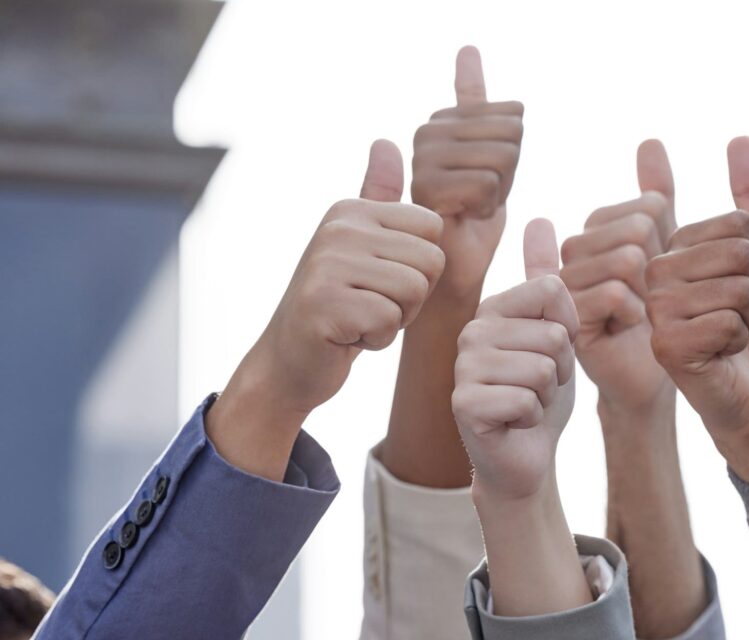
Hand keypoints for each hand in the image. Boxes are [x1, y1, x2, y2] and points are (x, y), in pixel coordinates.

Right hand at [207, 140, 444, 479]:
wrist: (290, 363)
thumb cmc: (338, 306)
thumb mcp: (360, 247)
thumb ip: (377, 198)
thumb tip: (386, 141)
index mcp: (351, 210)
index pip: (433, 229)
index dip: (421, 267)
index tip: (382, 281)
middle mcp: (338, 229)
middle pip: (430, 261)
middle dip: (412, 298)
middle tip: (371, 305)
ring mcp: (327, 265)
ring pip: (414, 291)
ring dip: (396, 319)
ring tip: (360, 319)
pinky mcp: (324, 305)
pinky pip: (390, 320)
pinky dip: (377, 339)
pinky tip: (348, 337)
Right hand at [411, 46, 523, 297]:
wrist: (451, 275)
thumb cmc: (472, 222)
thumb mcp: (488, 163)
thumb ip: (479, 112)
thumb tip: (468, 50)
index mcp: (439, 126)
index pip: (508, 116)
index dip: (511, 158)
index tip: (485, 186)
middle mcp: (423, 137)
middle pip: (508, 135)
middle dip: (508, 177)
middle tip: (478, 205)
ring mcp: (422, 160)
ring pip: (500, 160)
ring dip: (496, 198)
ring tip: (469, 214)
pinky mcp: (424, 190)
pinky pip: (485, 184)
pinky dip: (486, 212)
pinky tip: (462, 224)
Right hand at [452, 219, 578, 500]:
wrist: (525, 455)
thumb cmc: (541, 393)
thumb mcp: (555, 332)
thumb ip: (547, 281)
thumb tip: (540, 218)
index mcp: (494, 307)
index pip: (555, 291)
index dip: (570, 330)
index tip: (551, 351)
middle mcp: (472, 330)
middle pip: (554, 334)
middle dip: (561, 369)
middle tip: (538, 386)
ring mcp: (463, 366)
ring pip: (544, 368)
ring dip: (548, 395)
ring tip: (527, 401)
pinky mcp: (464, 404)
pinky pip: (526, 399)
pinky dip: (532, 418)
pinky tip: (514, 423)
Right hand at [561, 139, 676, 409]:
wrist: (654, 384)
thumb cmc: (668, 319)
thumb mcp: (666, 249)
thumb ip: (657, 196)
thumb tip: (650, 141)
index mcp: (595, 233)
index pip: (647, 207)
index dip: (670, 242)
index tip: (662, 276)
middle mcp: (573, 253)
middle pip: (636, 228)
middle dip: (663, 268)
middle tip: (654, 301)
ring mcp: (565, 286)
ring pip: (627, 258)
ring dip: (653, 295)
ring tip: (642, 317)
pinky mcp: (567, 318)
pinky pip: (614, 291)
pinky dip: (636, 313)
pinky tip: (630, 329)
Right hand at [645, 137, 748, 484]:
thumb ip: (748, 199)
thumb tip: (739, 139)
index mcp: (665, 247)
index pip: (734, 223)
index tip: (736, 286)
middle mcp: (650, 274)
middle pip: (735, 251)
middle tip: (736, 316)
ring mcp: (653, 310)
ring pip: (735, 286)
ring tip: (729, 336)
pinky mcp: (663, 344)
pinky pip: (726, 322)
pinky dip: (739, 342)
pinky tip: (720, 357)